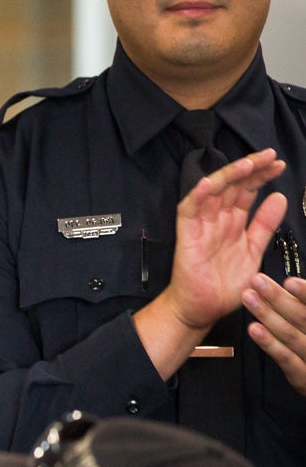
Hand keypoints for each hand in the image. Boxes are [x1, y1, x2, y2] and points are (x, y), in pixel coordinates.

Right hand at [157, 150, 287, 333]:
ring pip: (213, 192)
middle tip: (269, 156)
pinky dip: (198, 196)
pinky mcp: (187, 236)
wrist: (203, 310)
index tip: (279, 164)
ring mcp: (201, 226)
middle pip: (233, 186)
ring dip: (229, 176)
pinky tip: (211, 183)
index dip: (262, 176)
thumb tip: (279, 197)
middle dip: (251, 169)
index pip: (247, 191)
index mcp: (234, 223)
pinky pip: (189, 211)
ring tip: (249, 164)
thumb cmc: (224, 286)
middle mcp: (217, 220)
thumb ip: (265, 225)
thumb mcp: (254, 252)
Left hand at [245, 271, 305, 392]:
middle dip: (278, 298)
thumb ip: (302, 305)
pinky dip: (269, 343)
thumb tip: (289, 285)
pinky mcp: (302, 376)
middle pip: (302, 317)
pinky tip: (255, 329)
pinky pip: (285, 358)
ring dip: (267, 315)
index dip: (305, 294)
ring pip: (290, 335)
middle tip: (257, 281)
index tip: (290, 282)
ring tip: (249, 298)